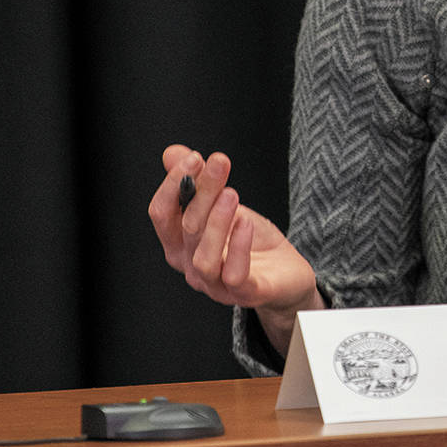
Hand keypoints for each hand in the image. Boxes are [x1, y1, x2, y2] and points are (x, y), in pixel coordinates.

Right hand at [148, 145, 321, 345]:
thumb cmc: (248, 239)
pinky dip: (239, 248)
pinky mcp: (245, 294)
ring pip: (204, 257)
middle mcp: (191, 266)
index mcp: (179, 243)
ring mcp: (216, 284)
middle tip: (219, 164)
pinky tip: (246, 223)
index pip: (161, 214)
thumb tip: (172, 153)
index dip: (173, 185)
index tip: (194, 158)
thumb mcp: (222, 204)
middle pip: (187, 228)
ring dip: (216, 222)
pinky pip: (235, 275)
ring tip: (231, 193)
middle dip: (202, 191)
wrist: (284, 272)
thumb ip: (195, 181)